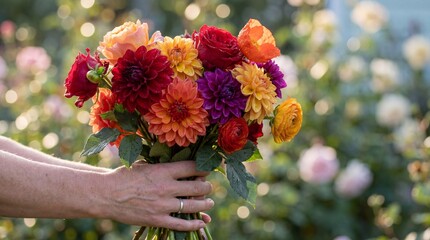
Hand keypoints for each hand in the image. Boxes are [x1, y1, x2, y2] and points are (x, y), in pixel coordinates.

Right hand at [97, 161, 213, 230]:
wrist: (106, 194)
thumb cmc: (125, 176)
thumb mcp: (145, 164)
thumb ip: (163, 166)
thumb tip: (182, 167)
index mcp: (163, 170)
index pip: (192, 167)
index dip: (204, 168)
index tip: (207, 169)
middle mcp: (166, 187)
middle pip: (197, 187)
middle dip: (207, 187)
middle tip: (208, 187)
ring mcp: (162, 205)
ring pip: (193, 206)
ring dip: (205, 204)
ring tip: (209, 203)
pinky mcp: (157, 219)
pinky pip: (181, 224)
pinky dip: (195, 224)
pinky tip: (202, 222)